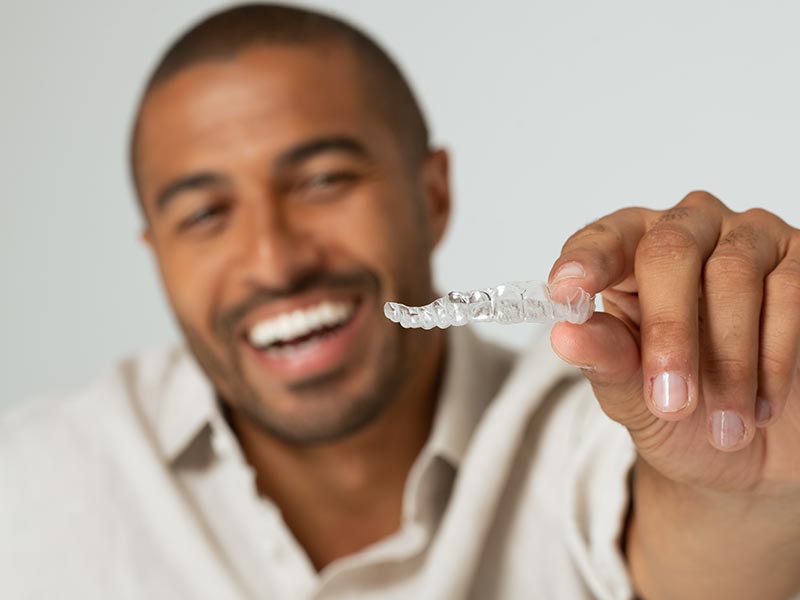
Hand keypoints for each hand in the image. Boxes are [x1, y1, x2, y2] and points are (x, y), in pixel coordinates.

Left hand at [549, 191, 799, 494]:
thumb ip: (604, 360)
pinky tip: (762, 406)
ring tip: (723, 426)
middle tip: (671, 400)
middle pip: (670, 251)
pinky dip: (775, 359)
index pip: (603, 240)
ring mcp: (748, 239)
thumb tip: (565, 334)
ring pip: (734, 275)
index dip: (586, 262)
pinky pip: (791, 294)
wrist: (748, 450)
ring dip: (729, 360)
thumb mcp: (630, 395)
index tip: (567, 293)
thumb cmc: (677, 408)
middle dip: (669, 331)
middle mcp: (687, 231)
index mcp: (629, 253)